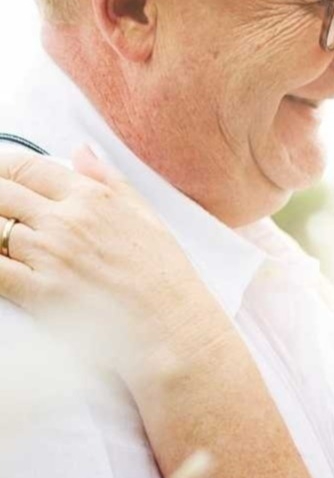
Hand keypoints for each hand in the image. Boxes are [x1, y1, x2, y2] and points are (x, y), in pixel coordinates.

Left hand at [0, 145, 235, 385]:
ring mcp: (51, 255)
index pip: (25, 166)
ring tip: (9, 245)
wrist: (173, 326)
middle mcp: (67, 220)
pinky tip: (3, 265)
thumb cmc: (165, 276)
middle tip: (4, 214)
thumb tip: (81, 151)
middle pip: (0, 193)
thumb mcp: (146, 215)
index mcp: (93, 197)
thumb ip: (109, 179)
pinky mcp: (39, 292)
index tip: (1, 180)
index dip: (2, 169)